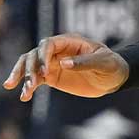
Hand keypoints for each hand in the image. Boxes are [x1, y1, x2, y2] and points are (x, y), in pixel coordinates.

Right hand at [3, 34, 127, 101]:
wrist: (114, 78)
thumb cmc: (112, 65)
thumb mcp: (103, 63)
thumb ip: (84, 62)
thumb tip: (63, 63)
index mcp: (70, 42)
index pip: (48, 44)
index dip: (43, 56)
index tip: (44, 72)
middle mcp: (58, 51)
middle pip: (35, 54)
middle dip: (30, 69)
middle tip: (32, 85)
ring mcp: (53, 63)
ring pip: (30, 65)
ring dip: (23, 76)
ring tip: (24, 93)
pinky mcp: (52, 77)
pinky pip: (36, 80)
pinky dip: (29, 87)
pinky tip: (24, 97)